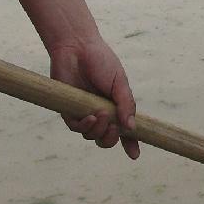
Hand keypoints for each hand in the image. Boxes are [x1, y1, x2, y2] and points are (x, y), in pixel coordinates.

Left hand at [49, 37, 139, 158]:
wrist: (77, 48)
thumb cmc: (101, 61)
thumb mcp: (120, 82)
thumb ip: (126, 104)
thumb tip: (131, 128)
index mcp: (116, 106)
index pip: (125, 130)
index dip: (131, 143)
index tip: (135, 155)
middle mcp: (101, 112)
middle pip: (106, 139)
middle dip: (111, 139)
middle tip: (113, 129)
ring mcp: (84, 113)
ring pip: (91, 136)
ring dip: (98, 130)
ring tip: (101, 114)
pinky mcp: (68, 111)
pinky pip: (76, 128)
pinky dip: (85, 126)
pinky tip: (89, 117)